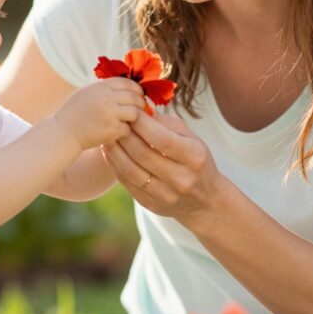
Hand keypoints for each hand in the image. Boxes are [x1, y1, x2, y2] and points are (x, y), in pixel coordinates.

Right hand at [55, 79, 143, 149]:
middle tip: (141, 109)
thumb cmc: (75, 112)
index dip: (137, 89)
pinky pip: (127, 128)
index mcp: (101, 86)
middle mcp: (106, 98)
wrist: (63, 132)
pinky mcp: (111, 130)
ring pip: (134, 113)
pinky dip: (124, 130)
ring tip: (127, 120)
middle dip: (140, 103)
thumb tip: (130, 87)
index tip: (139, 95)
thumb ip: (106, 88)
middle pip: (134, 97)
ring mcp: (110, 114)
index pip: (128, 83)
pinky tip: (116, 131)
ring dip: (133, 118)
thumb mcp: (87, 92)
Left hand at [102, 112, 226, 223]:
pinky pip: (126, 181)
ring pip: (130, 169)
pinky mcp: (150, 204)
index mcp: (194, 158)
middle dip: (124, 134)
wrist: (205, 202)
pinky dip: (114, 164)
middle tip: (114, 120)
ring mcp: (165, 195)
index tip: (130, 110)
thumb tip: (141, 108)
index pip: (162, 139)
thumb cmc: (196, 161)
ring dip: (114, 150)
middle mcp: (181, 179)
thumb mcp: (192, 140)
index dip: (142, 124)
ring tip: (107, 135)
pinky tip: (110, 152)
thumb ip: (168, 124)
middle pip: (142, 153)